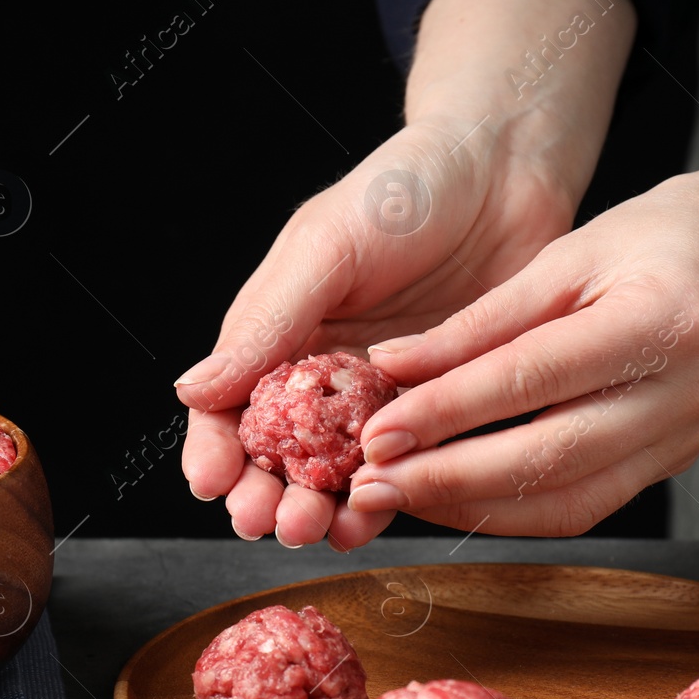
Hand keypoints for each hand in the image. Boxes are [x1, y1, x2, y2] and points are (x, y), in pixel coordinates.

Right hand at [175, 0, 637, 548]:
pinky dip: (385, 501)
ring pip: (335, 474)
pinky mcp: (437, 413)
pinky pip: (405, 469)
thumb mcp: (326, 245)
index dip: (213, 450)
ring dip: (318, 509)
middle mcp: (322, 376)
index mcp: (279, 335)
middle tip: (268, 519)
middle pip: (276, 456)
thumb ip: (266, 321)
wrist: (507, 171)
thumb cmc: (405, 188)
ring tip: (314, 528)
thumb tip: (192, 390)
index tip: (211, 483)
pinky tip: (369, 521)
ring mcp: (380, 400)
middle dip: (264, 495)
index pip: (227, 408)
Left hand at [349, 169, 698, 534]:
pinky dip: (514, 510)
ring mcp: (687, 437)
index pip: (532, 379)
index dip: (447, 412)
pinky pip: (587, 504)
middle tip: (372, 484)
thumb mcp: (569, 254)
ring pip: (569, 501)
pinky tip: (456, 497)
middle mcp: (685, 392)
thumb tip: (392, 366)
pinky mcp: (676, 462)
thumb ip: (481, 320)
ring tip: (399, 497)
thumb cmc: (665, 237)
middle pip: (551, 458)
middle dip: (449, 480)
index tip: (377, 432)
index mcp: (663, 319)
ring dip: (474, 508)